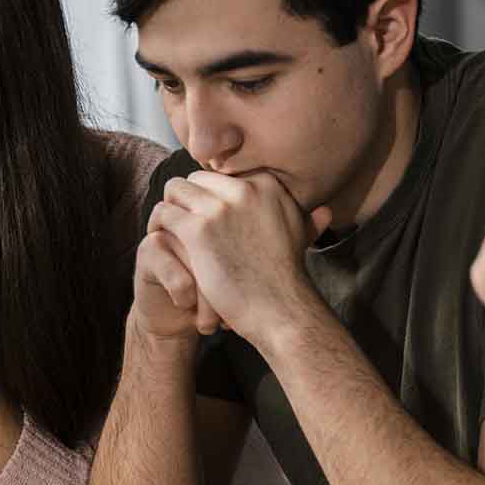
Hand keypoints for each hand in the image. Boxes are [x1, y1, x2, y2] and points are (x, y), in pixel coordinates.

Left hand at [148, 171, 331, 348]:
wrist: (278, 310)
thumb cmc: (285, 280)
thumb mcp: (302, 238)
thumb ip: (307, 219)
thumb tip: (325, 211)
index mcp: (267, 184)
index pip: (223, 174)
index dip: (211, 196)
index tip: (208, 218)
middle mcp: (244, 189)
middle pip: (196, 178)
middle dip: (188, 200)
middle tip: (185, 224)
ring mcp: (220, 208)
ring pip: (174, 189)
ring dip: (170, 209)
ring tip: (169, 230)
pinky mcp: (198, 230)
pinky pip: (164, 213)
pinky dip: (159, 226)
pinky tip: (161, 240)